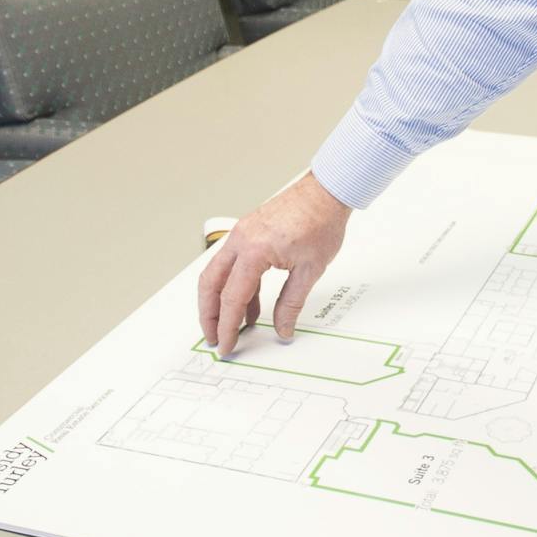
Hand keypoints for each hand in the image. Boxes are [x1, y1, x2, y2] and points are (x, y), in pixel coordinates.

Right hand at [198, 172, 351, 356]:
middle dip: (209, 314)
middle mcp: (241, 239)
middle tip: (214, 337)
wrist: (327, 191)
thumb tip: (283, 328)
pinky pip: (233, 262)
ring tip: (233, 325)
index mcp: (254, 250)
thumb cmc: (322, 222)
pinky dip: (236, 284)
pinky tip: (251, 304)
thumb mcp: (310, 270)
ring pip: (217, 272)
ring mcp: (242, 233)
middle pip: (210, 284)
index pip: (232, 298)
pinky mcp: (248, 230)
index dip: (227, 326)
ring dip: (220, 300)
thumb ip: (291, 303)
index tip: (225, 344)